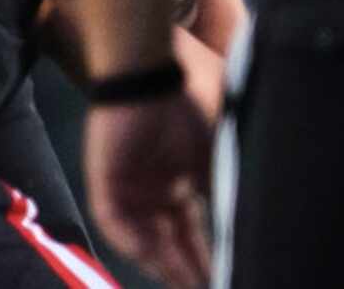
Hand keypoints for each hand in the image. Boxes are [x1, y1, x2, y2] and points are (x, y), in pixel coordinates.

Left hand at [83, 93, 212, 288]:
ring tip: (184, 283)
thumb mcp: (211, 161)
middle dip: (184, 270)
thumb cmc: (183, 111)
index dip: (204, 260)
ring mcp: (128, 188)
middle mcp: (152, 193)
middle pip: (167, 243)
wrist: (148, 76)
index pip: (191, 236)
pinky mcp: (104, 179)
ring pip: (142, 237)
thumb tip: (238, 234)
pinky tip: (149, 256)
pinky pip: (112, 219)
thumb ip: (217, 198)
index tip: (221, 279)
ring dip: (160, 263)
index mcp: (178, 188)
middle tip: (206, 288)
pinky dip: (129, 239)